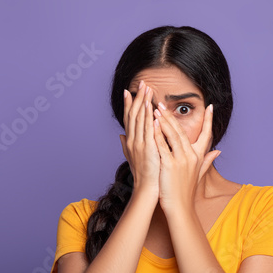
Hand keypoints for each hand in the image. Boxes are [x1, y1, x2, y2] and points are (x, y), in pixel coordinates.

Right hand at [119, 80, 159, 195]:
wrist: (147, 189)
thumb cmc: (143, 174)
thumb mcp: (133, 157)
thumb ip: (126, 145)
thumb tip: (120, 135)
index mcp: (130, 141)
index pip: (129, 118)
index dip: (129, 104)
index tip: (129, 91)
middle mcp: (131, 140)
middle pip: (133, 115)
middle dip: (137, 98)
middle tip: (141, 83)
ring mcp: (139, 144)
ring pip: (140, 119)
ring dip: (143, 102)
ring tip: (147, 89)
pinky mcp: (147, 148)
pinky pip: (148, 129)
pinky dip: (149, 117)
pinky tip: (151, 107)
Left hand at [152, 102, 220, 214]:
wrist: (180, 207)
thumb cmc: (186, 191)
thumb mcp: (199, 174)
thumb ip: (208, 160)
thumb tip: (218, 150)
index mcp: (199, 156)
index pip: (207, 134)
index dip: (209, 120)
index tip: (210, 106)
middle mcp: (192, 156)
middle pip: (182, 131)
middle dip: (172, 116)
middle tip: (162, 103)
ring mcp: (181, 160)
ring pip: (173, 135)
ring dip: (164, 120)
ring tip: (155, 108)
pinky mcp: (170, 165)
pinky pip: (163, 146)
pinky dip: (158, 135)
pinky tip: (152, 124)